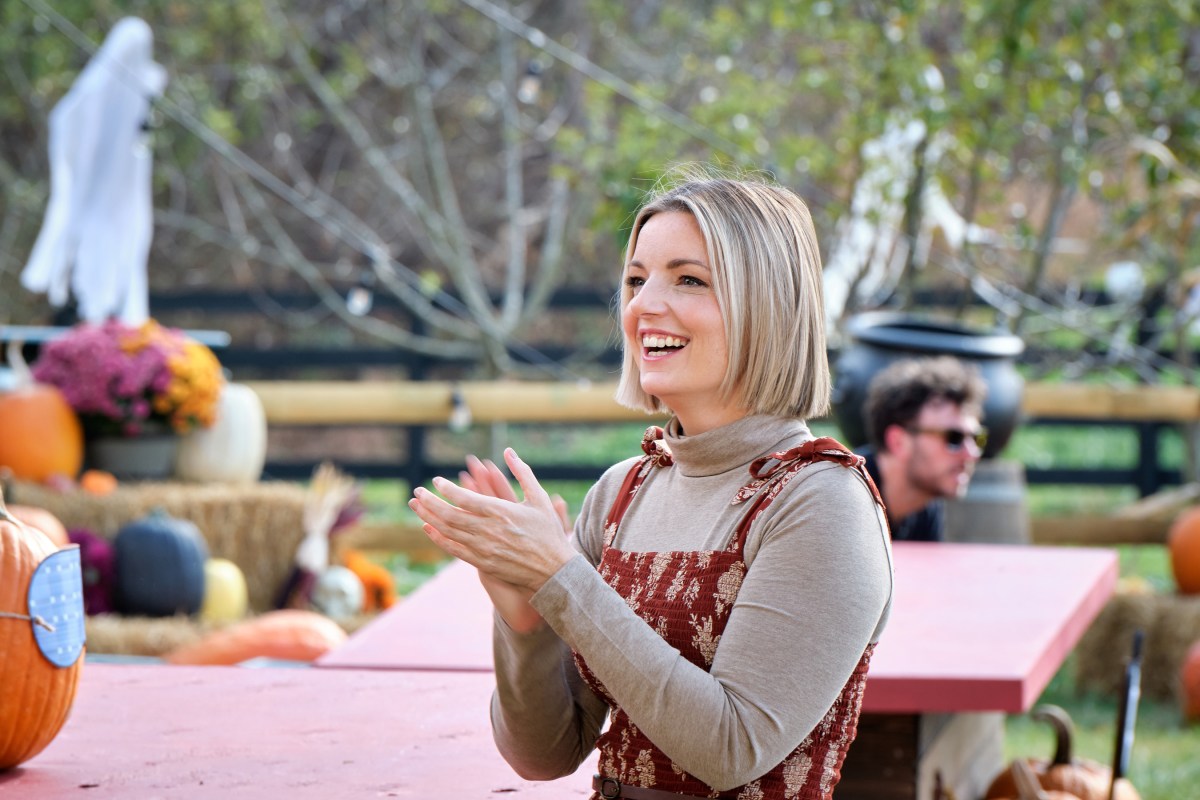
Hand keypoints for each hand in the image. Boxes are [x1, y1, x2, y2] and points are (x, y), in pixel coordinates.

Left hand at [409, 447, 575, 593]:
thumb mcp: (539, 497)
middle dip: (430, 502)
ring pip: (448, 531)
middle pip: (450, 514)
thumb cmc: (548, 532)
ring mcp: (483, 548)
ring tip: (416, 507)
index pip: (464, 498)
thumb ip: (523, 472)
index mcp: (501, 511)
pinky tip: (428, 528)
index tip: (436, 481)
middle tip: (417, 492)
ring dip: (429, 518)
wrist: (554, 570)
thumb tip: (509, 451)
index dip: (447, 489)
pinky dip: (438, 538)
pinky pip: (454, 549)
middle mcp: (488, 530)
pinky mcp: (482, 563)